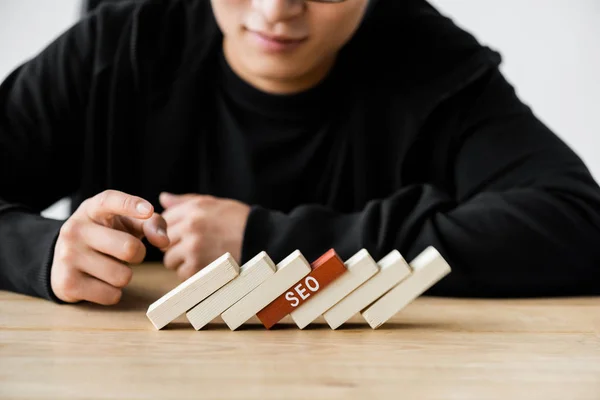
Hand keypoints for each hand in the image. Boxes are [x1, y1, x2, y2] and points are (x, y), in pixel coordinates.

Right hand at [51, 190, 169, 304]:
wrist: (64, 258)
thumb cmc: (107, 235)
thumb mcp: (127, 222)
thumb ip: (151, 223)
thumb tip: (164, 241)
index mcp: (92, 209)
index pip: (110, 200)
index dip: (131, 205)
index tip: (147, 211)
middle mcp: (75, 229)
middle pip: (129, 248)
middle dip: (139, 254)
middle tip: (129, 253)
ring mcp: (68, 256)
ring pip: (122, 276)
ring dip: (124, 275)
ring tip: (110, 267)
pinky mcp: (67, 283)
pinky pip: (111, 295)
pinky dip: (113, 292)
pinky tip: (100, 282)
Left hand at [159, 192, 250, 279]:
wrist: (261, 240)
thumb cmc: (239, 220)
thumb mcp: (214, 203)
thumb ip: (186, 201)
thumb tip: (163, 199)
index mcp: (193, 209)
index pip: (164, 219)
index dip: (173, 228)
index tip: (185, 232)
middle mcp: (190, 227)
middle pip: (164, 241)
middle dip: (175, 245)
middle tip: (195, 246)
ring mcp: (193, 248)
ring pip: (170, 260)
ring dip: (182, 261)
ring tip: (202, 256)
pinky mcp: (198, 267)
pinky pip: (182, 274)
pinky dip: (192, 273)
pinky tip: (208, 265)